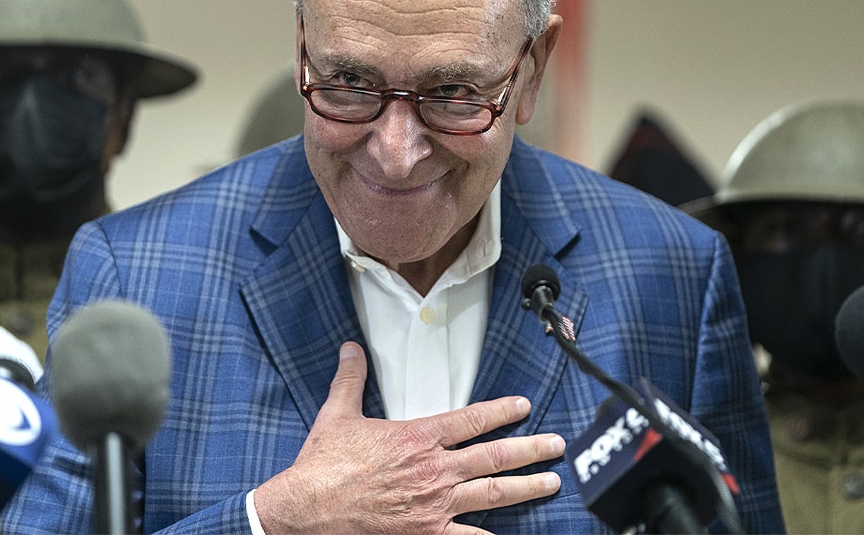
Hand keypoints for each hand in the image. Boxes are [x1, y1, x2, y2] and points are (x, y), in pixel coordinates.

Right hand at [253, 341, 564, 533]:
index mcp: (417, 438)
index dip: (501, 411)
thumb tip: (350, 348)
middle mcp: (434, 471)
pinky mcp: (425, 534)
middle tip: (557, 446)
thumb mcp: (338, 414)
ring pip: (492, 494)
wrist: (306, 510)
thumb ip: (351, 379)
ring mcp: (434, 506)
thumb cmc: (323, 466)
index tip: (524, 406)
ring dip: (526, 487)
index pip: (471, 420)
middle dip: (531, 450)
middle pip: (494, 457)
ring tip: (552, 483)